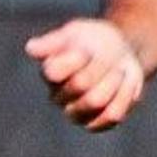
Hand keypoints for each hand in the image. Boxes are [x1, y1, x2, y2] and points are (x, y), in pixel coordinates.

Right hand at [26, 18, 145, 129]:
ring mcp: (76, 113)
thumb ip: (54, 42)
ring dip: (114, 81)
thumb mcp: (76, 32)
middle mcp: (58, 96)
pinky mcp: (95, 124)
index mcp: (50, 72)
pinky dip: (124, 96)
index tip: (85, 49)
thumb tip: (31, 48)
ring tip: (119, 70)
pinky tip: (126, 83)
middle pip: (80, 84)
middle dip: (100, 65)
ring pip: (96, 101)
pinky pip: (112, 115)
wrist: (120, 54)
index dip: (77, 57)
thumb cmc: (93, 41)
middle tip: (108, 57)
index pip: (54, 71)